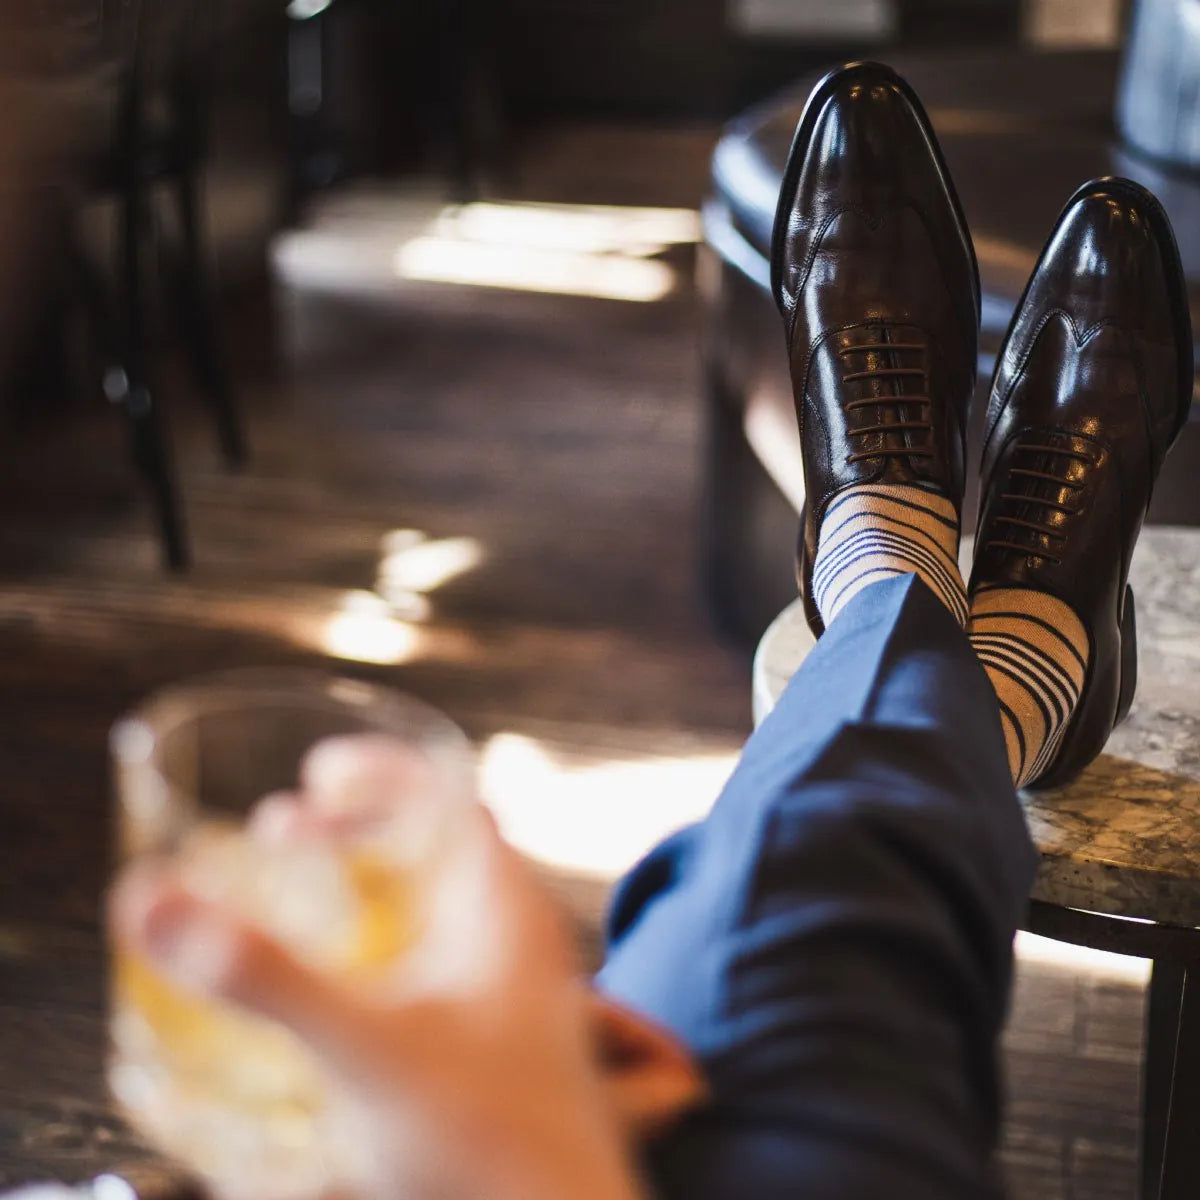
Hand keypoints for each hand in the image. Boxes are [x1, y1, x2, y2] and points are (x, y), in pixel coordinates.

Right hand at [110, 736, 647, 1199]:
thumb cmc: (487, 1138)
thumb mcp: (364, 1047)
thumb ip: (265, 976)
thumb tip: (157, 901)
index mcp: (504, 904)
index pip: (450, 793)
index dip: (381, 771)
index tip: (314, 773)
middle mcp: (515, 932)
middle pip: (437, 840)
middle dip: (355, 826)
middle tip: (280, 830)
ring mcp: (510, 985)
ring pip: (435, 899)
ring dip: (367, 882)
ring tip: (299, 890)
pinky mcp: (496, 1034)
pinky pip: (435, 956)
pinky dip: (382, 942)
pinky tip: (340, 986)